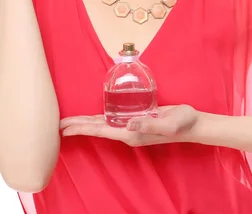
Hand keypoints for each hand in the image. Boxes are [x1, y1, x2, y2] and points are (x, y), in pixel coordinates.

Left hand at [59, 105, 199, 146]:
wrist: (193, 124)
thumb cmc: (182, 123)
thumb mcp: (168, 123)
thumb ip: (149, 124)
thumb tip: (127, 124)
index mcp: (132, 134)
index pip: (101, 131)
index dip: (82, 129)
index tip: (64, 128)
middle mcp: (128, 132)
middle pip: (98, 129)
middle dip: (78, 127)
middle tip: (58, 125)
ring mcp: (132, 127)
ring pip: (103, 125)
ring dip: (86, 123)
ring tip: (69, 122)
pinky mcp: (136, 120)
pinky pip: (113, 121)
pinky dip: (99, 119)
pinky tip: (94, 118)